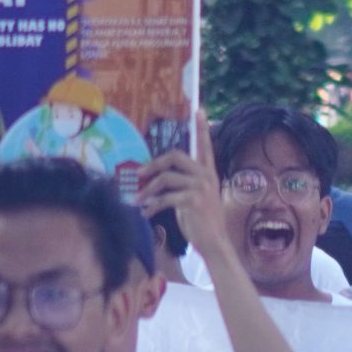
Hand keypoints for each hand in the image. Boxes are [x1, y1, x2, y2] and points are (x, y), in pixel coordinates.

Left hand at [136, 112, 227, 257]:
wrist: (214, 242)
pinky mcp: (194, 201)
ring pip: (166, 178)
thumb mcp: (193, 197)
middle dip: (153, 164)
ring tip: (137, 200)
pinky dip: (151, 206)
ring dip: (146, 190)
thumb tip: (156, 178)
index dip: (202, 128)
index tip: (199, 109)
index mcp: (208, 172)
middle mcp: (206, 176)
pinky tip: (145, 214)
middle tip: (139, 174)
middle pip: (175, 156)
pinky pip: (165, 198)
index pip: (205, 146)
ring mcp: (201, 187)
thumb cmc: (201, 221)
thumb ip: (181, 184)